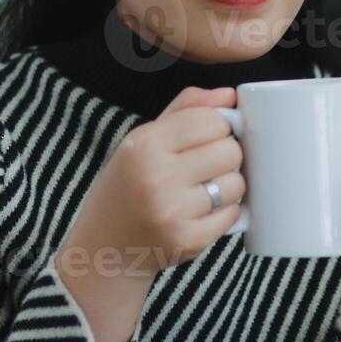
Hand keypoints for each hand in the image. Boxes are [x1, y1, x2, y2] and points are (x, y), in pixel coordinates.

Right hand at [65, 85, 245, 278]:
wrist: (104, 246)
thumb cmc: (127, 187)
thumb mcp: (142, 140)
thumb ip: (186, 109)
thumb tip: (229, 95)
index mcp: (145, 144)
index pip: (211, 120)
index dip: (218, 127)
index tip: (207, 138)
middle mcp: (157, 176)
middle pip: (230, 150)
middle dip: (226, 155)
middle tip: (207, 166)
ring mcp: (173, 211)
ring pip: (236, 184)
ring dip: (228, 185)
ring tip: (205, 189)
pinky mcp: (188, 240)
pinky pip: (233, 214)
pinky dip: (226, 212)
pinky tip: (203, 212)